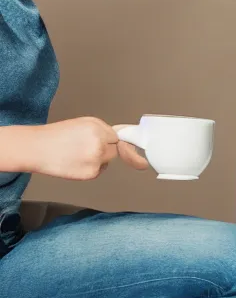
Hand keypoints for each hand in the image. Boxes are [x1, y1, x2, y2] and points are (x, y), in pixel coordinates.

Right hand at [30, 118, 147, 180]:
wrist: (36, 148)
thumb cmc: (56, 135)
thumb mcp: (83, 124)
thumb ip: (103, 130)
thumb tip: (124, 139)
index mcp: (98, 128)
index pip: (118, 137)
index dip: (117, 141)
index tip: (137, 152)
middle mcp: (100, 143)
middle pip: (115, 150)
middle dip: (106, 149)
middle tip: (84, 148)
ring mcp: (96, 159)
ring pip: (107, 160)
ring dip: (98, 159)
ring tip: (76, 154)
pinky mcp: (90, 173)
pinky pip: (99, 170)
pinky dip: (91, 169)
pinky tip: (74, 163)